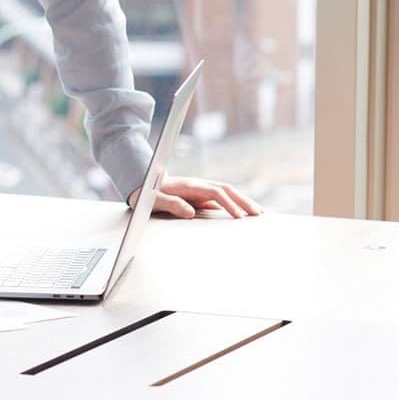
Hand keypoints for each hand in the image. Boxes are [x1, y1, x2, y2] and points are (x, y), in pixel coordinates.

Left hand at [136, 175, 263, 218]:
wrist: (140, 183)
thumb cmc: (146, 194)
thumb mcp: (155, 201)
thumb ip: (171, 204)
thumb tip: (190, 213)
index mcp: (189, 186)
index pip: (216, 193)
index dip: (229, 203)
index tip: (239, 216)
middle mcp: (197, 185)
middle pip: (226, 189)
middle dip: (243, 201)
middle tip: (258, 213)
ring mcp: (199, 190)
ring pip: (226, 192)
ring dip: (242, 201)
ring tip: (257, 212)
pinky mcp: (198, 196)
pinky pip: (219, 199)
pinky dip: (232, 204)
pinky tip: (240, 213)